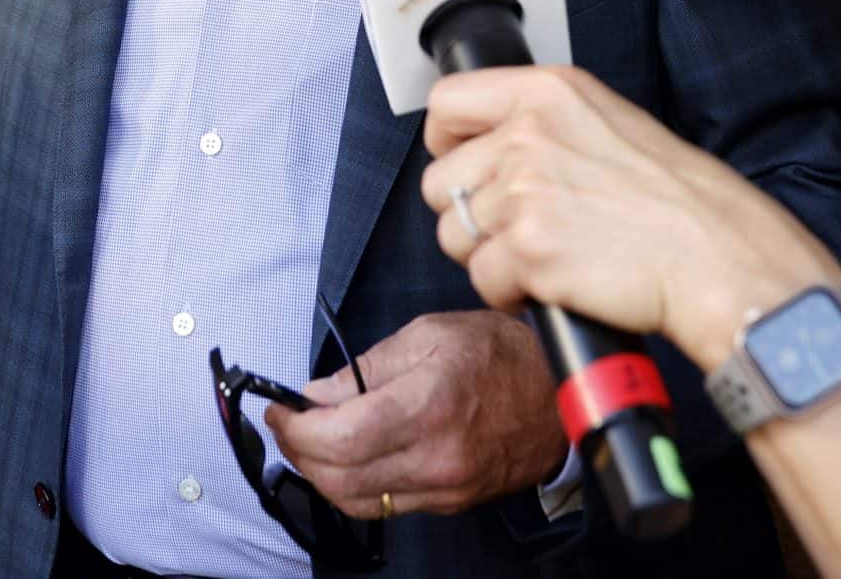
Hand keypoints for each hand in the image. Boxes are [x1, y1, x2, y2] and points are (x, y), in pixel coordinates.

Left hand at [264, 310, 568, 519]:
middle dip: (298, 451)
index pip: (339, 437)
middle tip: (287, 423)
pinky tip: (346, 458)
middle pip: (339, 476)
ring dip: (320, 474)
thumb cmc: (501, 353)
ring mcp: (444, 487)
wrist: (560, 393)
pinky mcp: (450, 502)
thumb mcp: (429, 333)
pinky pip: (384, 506)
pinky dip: (353, 486)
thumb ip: (366, 367)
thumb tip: (317, 393)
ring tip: (310, 441)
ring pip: (356, 500)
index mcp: (427, 405)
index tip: (279, 410)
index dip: (296, 428)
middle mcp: (435, 456)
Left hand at [421, 66, 839, 370]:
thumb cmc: (681, 202)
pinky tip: (556, 284)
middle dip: (471, 215)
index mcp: (549, 92)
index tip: (465, 164)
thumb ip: (545, 125)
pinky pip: (482, 280)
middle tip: (521, 230)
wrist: (719, 258)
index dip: (448, 143)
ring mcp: (524, 190)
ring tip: (546, 257)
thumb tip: (491, 147)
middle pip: (441, 183)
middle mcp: (528, 133)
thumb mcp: (611, 124)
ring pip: (454, 235)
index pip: (447, 102)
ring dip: (491, 256)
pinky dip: (512, 293)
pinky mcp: (528, 249)